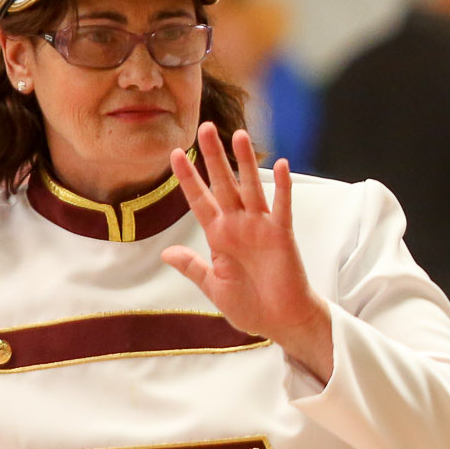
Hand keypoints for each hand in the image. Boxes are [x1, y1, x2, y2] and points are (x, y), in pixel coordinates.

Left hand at [162, 124, 334, 383]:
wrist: (280, 322)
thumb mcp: (214, 287)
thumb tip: (166, 252)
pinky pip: (281, 207)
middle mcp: (238, 225)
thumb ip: (193, 267)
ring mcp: (261, 228)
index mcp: (219, 236)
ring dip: (245, 162)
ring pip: (250, 187)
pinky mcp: (282, 236)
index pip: (199, 200)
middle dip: (214, 156)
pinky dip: (282, 187)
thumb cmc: (250, 306)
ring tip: (239, 135)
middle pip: (223, 184)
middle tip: (204, 126)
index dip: (188, 177)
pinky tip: (281, 165)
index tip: (174, 153)